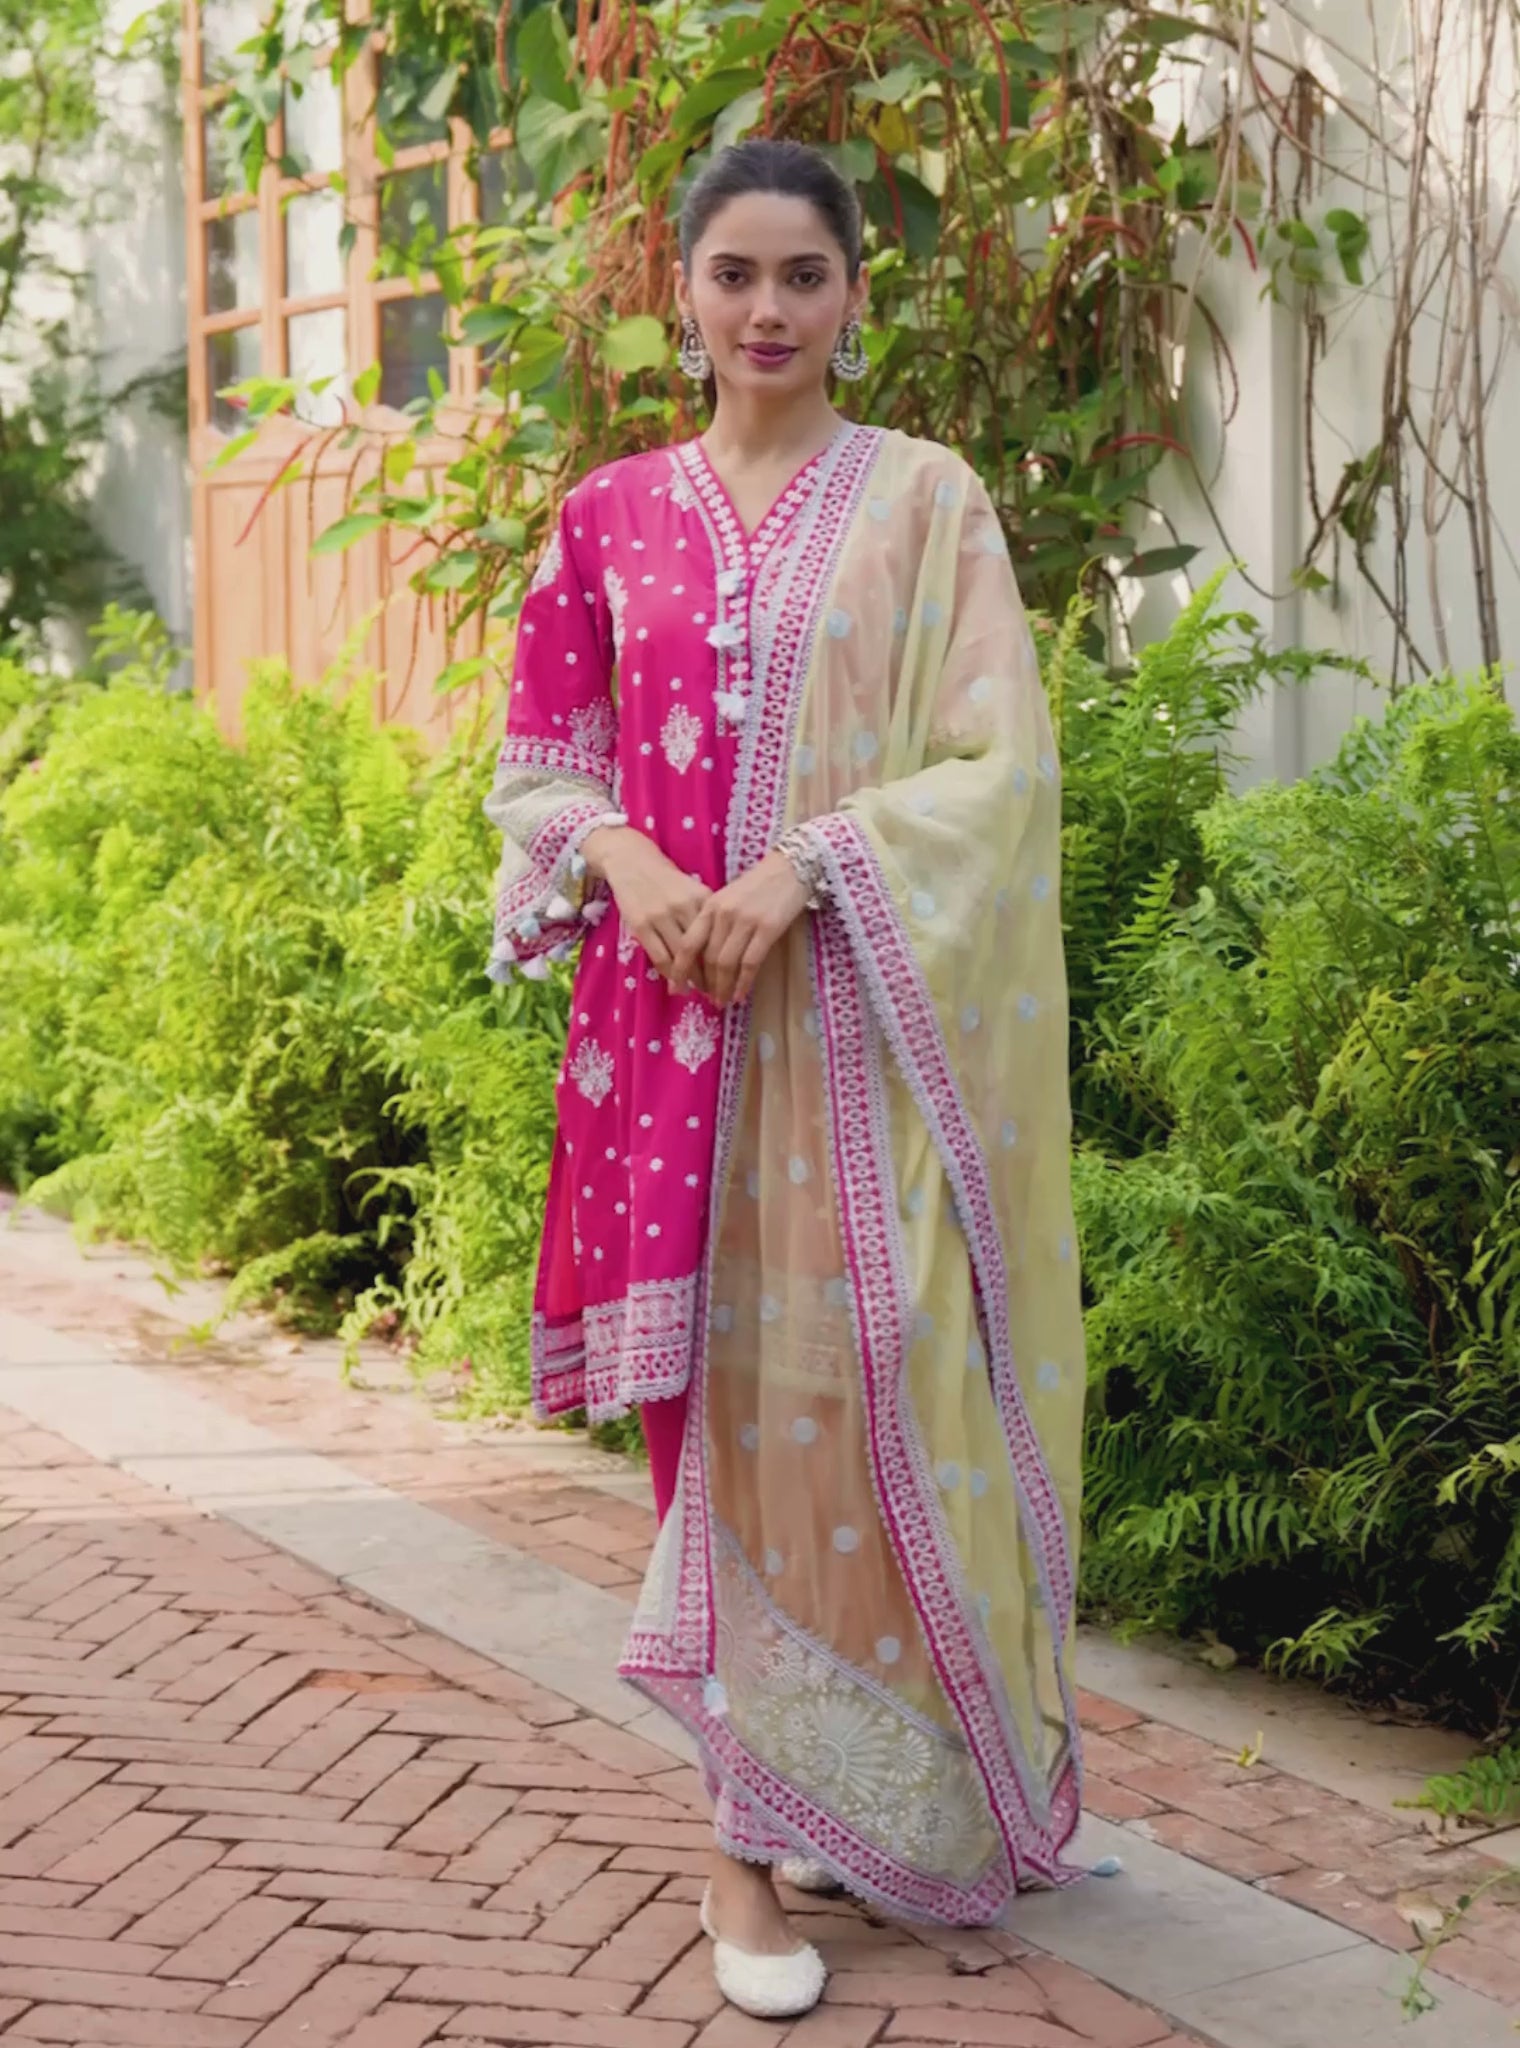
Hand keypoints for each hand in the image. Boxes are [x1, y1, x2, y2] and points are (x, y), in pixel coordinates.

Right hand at [583, 826, 711, 981]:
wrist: (632, 862)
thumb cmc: (667, 880)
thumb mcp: (693, 891)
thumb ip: (706, 916)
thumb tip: (723, 950)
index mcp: (703, 898)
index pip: (719, 937)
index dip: (726, 961)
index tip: (731, 978)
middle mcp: (684, 906)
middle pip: (702, 950)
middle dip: (710, 976)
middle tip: (715, 992)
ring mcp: (661, 915)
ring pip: (681, 957)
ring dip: (690, 980)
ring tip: (695, 991)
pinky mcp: (641, 924)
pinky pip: (660, 957)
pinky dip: (669, 975)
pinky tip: (675, 984)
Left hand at [673, 850, 807, 1007]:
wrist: (790, 868)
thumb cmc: (759, 885)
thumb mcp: (728, 898)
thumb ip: (714, 922)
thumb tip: (704, 957)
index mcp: (710, 906)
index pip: (689, 944)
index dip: (680, 970)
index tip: (677, 988)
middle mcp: (724, 914)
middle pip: (708, 958)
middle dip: (706, 984)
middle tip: (708, 999)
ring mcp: (745, 921)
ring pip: (727, 964)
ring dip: (723, 987)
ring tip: (722, 1001)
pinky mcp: (767, 929)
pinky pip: (750, 963)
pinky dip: (743, 983)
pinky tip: (740, 995)